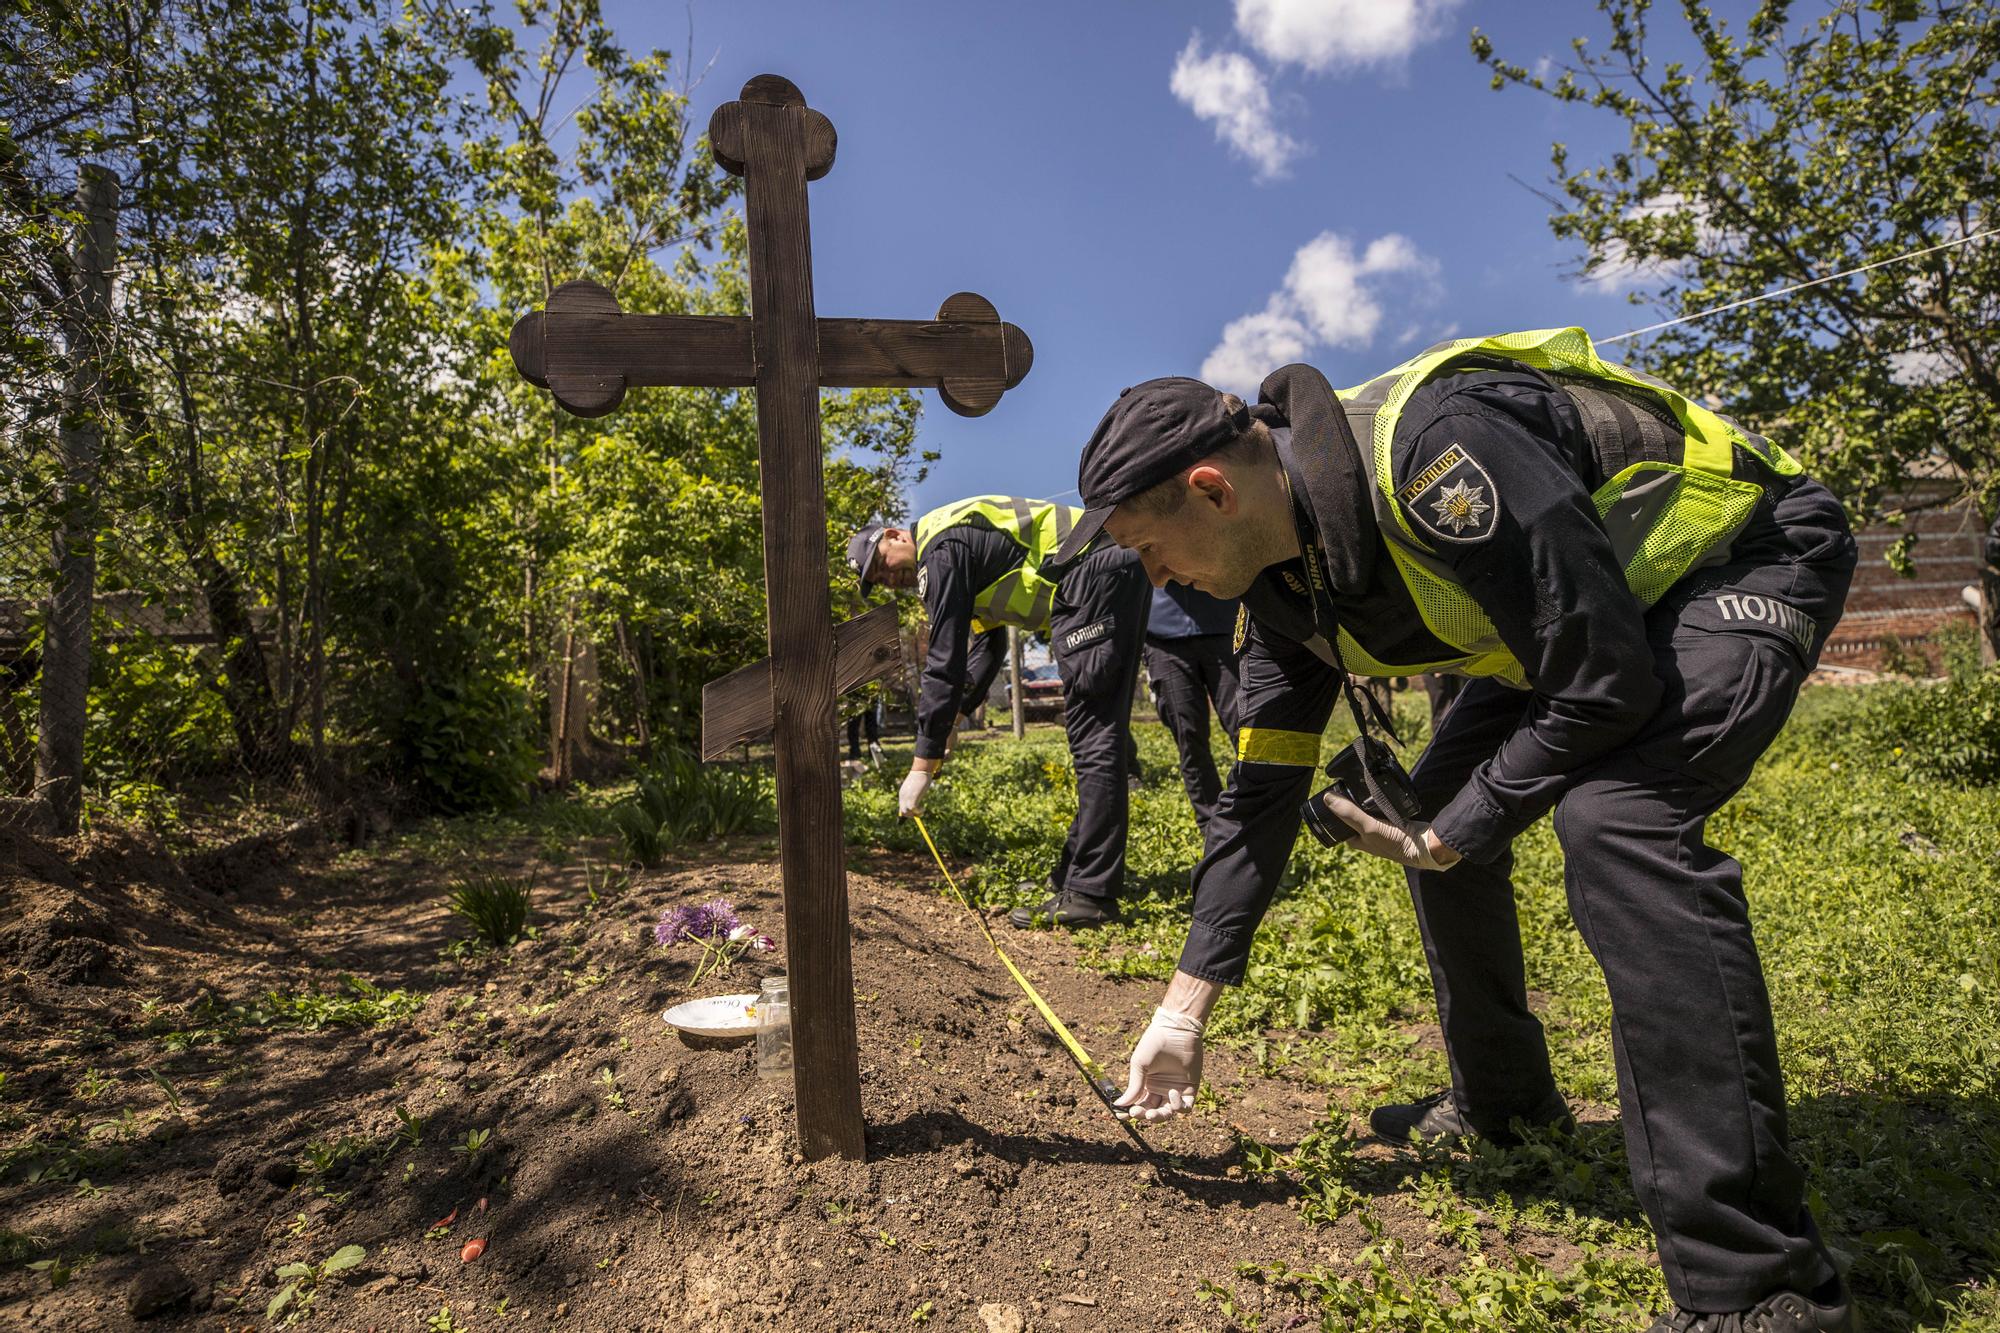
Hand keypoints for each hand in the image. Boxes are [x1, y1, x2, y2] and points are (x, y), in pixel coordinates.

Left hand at [897, 767, 931, 817]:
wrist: (920, 770)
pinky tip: (923, 809)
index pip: (902, 806)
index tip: (915, 812)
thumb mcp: (915, 785)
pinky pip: (914, 810)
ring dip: (915, 814)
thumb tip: (917, 798)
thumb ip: (914, 792)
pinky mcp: (913, 798)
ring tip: (922, 811)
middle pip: (903, 812)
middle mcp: (903, 796)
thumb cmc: (920, 776)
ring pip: (906, 812)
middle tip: (919, 813)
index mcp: (902, 793)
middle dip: (911, 815)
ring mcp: (907, 798)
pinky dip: (919, 812)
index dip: (908, 811)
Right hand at [1114, 1008, 1204, 1122]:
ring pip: (1167, 1113)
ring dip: (1159, 1116)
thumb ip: (1133, 1086)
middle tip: (1138, 1112)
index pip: (1138, 1104)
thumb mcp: (1140, 1065)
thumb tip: (1119, 1105)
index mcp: (1146, 1084)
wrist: (1176, 1030)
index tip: (1122, 1115)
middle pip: (1152, 1111)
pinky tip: (1172, 1093)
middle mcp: (1160, 1090)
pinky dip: (1178, 1106)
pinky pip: (1185, 1107)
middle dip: (1144, 1115)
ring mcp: (1175, 1090)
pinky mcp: (1190, 1089)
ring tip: (1152, 1112)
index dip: (1130, 1112)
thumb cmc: (1154, 1044)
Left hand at [1318, 792, 1460, 870]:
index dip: (1334, 808)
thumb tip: (1327, 799)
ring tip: (1361, 786)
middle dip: (1350, 801)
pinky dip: (1378, 800)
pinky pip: (1379, 807)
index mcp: (1355, 840)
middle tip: (1348, 786)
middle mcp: (1365, 834)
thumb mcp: (1369, 827)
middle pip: (1352, 814)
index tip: (1332, 792)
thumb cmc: (1395, 842)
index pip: (1337, 822)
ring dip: (1364, 800)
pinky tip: (1377, 791)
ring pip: (1366, 810)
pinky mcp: (1390, 820)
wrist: (1424, 845)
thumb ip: (1349, 814)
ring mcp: (1378, 827)